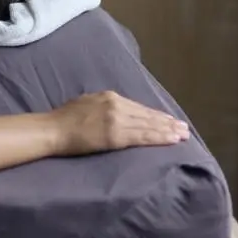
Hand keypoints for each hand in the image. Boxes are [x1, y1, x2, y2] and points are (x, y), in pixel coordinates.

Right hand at [49, 90, 189, 155]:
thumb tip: (117, 112)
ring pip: (149, 126)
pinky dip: (160, 138)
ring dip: (168, 131)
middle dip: (167, 122)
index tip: (169, 120)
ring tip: (183, 135)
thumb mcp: (86, 103)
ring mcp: (117, 119)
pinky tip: (172, 140)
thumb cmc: (64, 118)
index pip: (138, 107)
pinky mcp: (116, 135)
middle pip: (147, 115)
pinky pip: (143, 137)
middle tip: (184, 128)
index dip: (155, 115)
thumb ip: (104, 106)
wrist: (53, 129)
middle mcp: (116, 105)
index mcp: (109, 97)